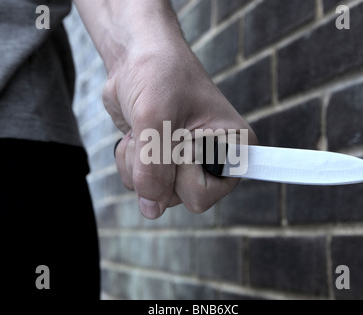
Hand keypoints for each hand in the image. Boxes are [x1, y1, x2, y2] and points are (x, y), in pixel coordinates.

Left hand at [74, 0, 257, 218]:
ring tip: (146, 128)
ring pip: (155, 194)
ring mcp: (186, 165)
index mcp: (232, 149)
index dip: (180, 170)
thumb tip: (151, 210)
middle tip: (157, 129)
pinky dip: (129, 160)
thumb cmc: (159, 74)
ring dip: (138, 162)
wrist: (137, 57)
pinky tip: (138, 134)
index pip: (203, 195)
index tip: (180, 133)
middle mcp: (214, 162)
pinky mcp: (163, 162)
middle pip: (177, 197)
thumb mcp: (156, 118)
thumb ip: (154, 168)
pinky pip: (140, 183)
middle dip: (154, 165)